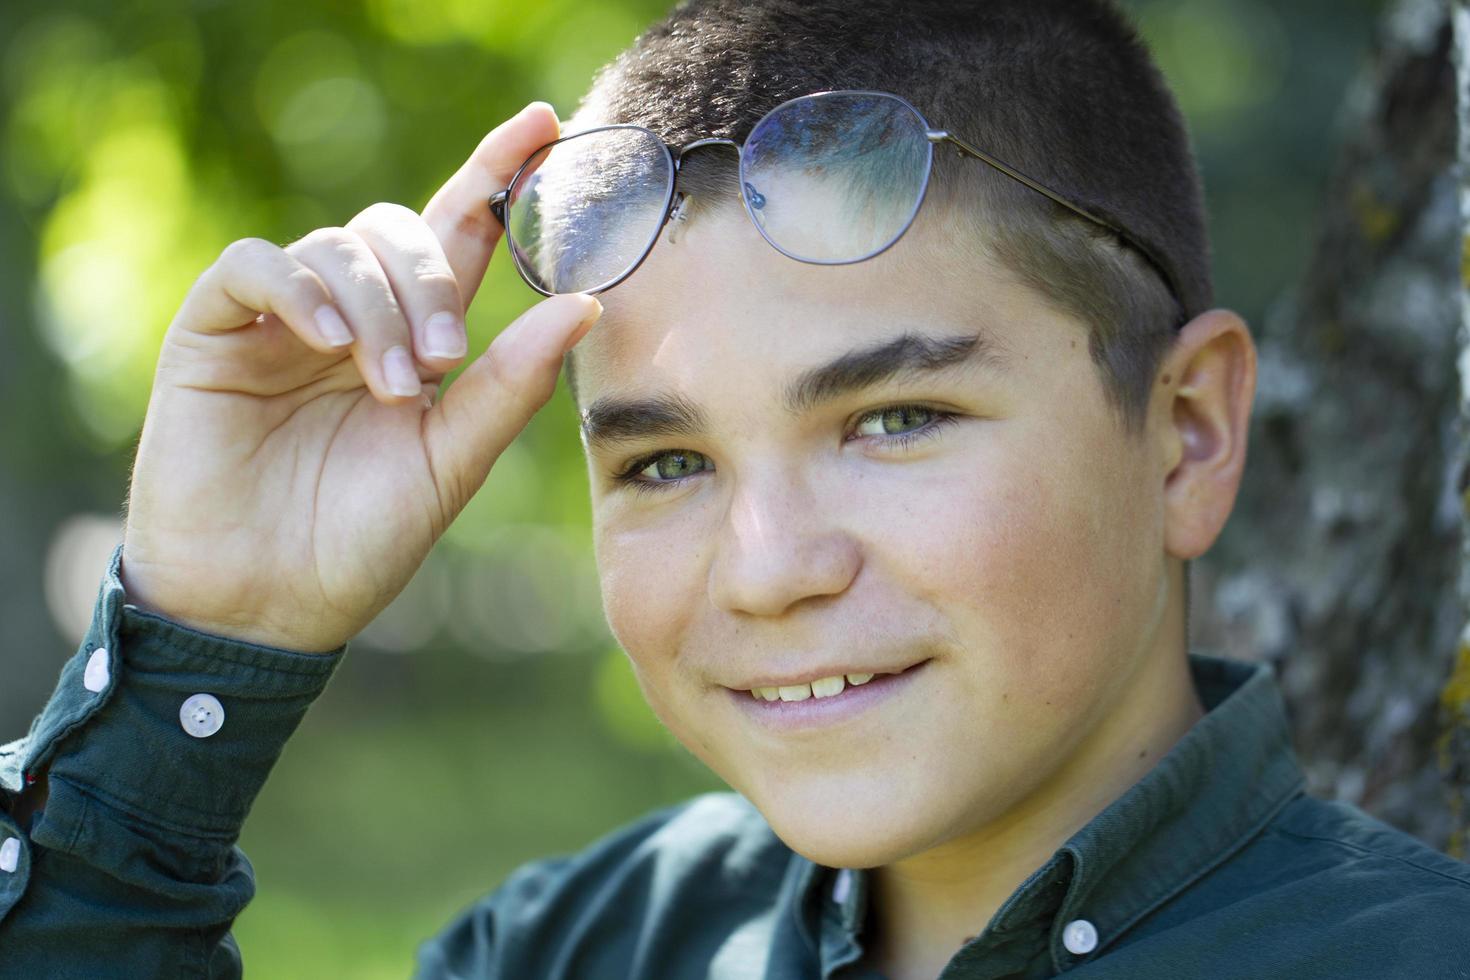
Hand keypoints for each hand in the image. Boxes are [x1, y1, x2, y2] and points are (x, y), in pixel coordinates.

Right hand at [119, 102, 599, 652]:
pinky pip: (255, 266)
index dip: (496, 176)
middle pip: (402, 232)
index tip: (543, 125)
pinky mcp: (214, 331)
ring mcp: (282, 321)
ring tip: (389, 384)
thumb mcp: (451, 463)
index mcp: (414, 341)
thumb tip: (586, 303)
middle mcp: (352, 318)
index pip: (458, 237)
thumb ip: (510, 385)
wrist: (266, 607)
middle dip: (433, 280)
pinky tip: (327, 341)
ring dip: (377, 304)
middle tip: (445, 359)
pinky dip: (298, 289)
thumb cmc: (360, 541)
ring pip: (337, 247)